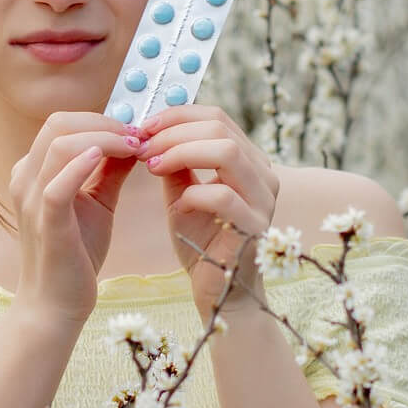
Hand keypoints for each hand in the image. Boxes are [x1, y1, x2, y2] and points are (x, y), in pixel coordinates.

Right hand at [8, 111, 145, 324]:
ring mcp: (32, 200)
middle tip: (139, 136)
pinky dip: (81, 166)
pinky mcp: (47, 224)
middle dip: (104, 123)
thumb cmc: (76, 252)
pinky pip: (56, 186)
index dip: (102, 120)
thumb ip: (111, 171)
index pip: (63, 123)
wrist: (57, 303)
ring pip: (59, 145)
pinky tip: (106, 158)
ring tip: (133, 147)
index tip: (137, 131)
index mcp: (34, 170)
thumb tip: (135, 141)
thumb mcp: (98, 202)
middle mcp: (26, 179)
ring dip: (103, 139)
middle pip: (59, 124)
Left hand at [133, 104, 280, 314]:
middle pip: (220, 128)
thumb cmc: (202, 242)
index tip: (143, 128)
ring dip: (181, 154)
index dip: (177, 116)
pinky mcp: (255, 228)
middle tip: (143, 148)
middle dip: (173, 134)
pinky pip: (223, 196)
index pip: (217, 118)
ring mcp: (264, 200)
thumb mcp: (183, 194)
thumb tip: (150, 133)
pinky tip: (178, 207)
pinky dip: (193, 195)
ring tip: (153, 168)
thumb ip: (174, 164)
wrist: (218, 290)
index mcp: (249, 161)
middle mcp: (264, 175)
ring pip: (226, 153)